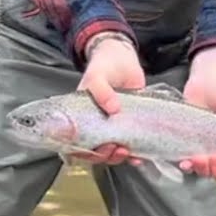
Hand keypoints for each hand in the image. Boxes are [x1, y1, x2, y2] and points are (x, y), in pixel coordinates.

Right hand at [73, 33, 144, 165]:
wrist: (123, 57)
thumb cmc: (104, 66)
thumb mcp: (97, 75)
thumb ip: (100, 90)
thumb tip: (112, 109)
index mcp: (81, 117)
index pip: (75, 142)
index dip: (83, 152)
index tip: (94, 149)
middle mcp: (96, 125)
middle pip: (95, 151)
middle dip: (104, 155)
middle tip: (114, 149)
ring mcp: (114, 126)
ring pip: (112, 151)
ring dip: (118, 157)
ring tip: (127, 152)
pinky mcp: (131, 125)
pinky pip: (131, 145)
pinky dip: (134, 154)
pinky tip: (139, 156)